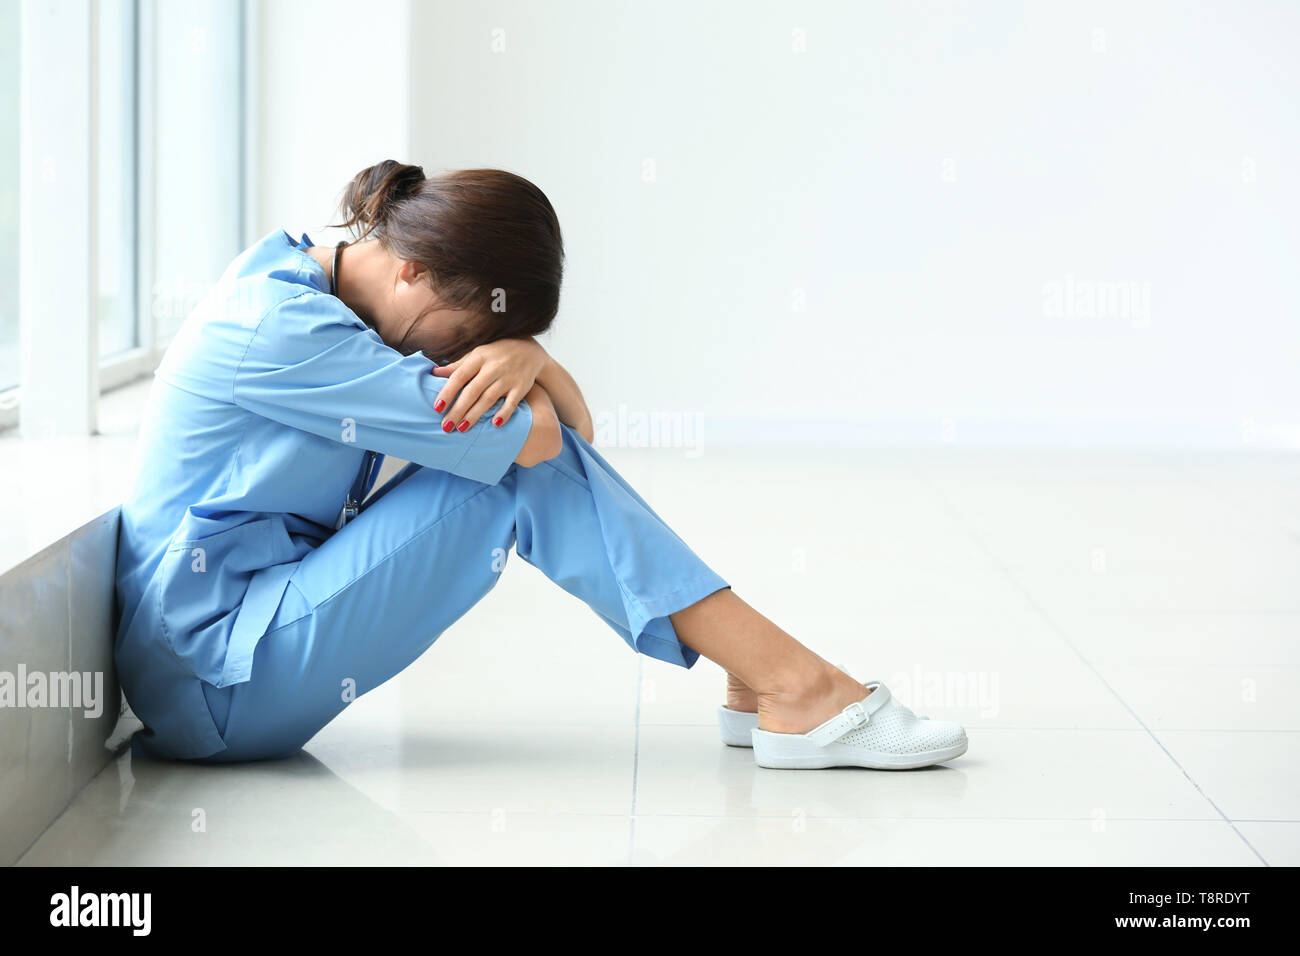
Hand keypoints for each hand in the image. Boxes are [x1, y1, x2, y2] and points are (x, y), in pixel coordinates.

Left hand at [431, 338, 548, 431]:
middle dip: (458, 410)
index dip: (448, 392)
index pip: (460, 376)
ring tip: (462, 429)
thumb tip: (433, 372)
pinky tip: (495, 424)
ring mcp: (508, 378)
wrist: (530, 350)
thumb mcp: (477, 354)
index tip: (437, 408)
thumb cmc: (497, 354)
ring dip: (475, 414)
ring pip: (489, 398)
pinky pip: (512, 402)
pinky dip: (504, 413)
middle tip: (446, 426)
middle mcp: (493, 367)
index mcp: (479, 358)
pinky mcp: (521, 387)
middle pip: (472, 391)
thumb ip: (458, 365)